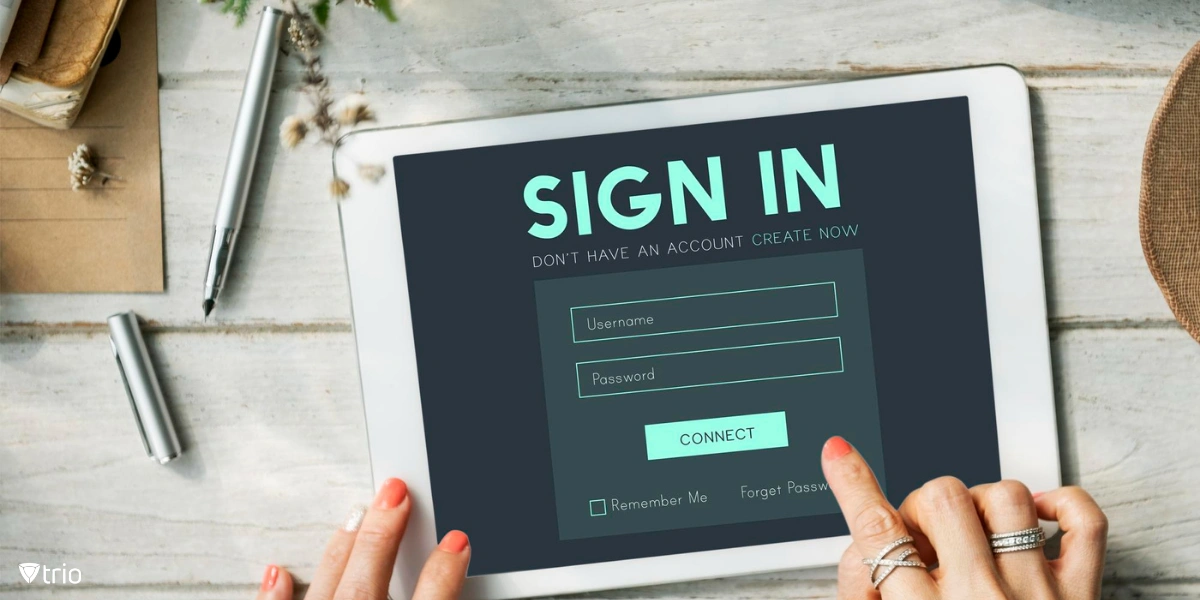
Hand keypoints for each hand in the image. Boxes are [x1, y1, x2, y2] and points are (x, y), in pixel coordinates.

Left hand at [255, 478, 469, 599]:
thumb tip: (459, 587)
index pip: (432, 598)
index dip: (445, 568)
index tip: (457, 542)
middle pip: (370, 577)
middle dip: (384, 531)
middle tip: (395, 492)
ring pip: (330, 585)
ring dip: (342, 549)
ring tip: (355, 516)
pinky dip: (275, 594)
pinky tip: (278, 572)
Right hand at [822, 436, 1107, 599]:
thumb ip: (862, 596)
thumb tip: (860, 552)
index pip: (877, 531)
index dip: (851, 484)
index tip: (839, 454)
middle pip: (940, 498)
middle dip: (920, 504)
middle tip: (920, 536)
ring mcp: (1037, 595)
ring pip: (1006, 496)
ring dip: (981, 504)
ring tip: (973, 533)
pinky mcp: (1082, 597)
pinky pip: (1083, 521)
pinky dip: (1060, 504)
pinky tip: (1034, 516)